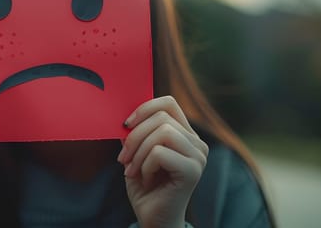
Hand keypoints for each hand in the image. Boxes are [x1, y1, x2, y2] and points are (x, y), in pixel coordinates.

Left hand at [117, 96, 207, 227]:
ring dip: (138, 152)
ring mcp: (198, 156)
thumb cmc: (145, 187)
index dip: (144, 108)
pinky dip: (144, 165)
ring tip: (132, 170)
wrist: (153, 219)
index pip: (169, 103)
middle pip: (161, 117)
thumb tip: (123, 114)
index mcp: (185, 135)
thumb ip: (135, 132)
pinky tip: (145, 179)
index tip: (125, 124)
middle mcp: (196, 143)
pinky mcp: (193, 170)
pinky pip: (159, 153)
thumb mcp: (135, 153)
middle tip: (123, 158)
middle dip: (134, 136)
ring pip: (162, 132)